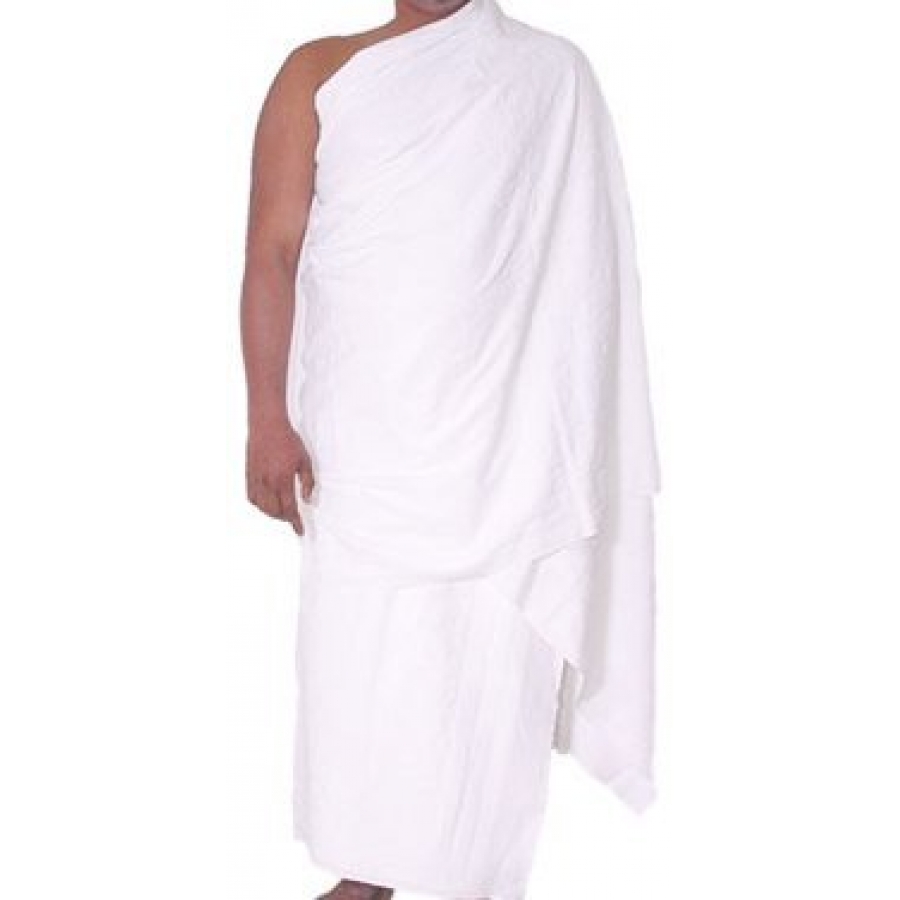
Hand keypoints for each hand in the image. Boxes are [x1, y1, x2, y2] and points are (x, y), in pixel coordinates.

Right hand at [245, 418, 315, 535]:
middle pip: (275, 511)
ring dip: (272, 514)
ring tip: (281, 512)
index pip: (289, 508)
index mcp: (282, 480)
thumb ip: (307, 481)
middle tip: (292, 517)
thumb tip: (307, 499)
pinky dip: (259, 505)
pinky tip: (266, 503)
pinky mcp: (249, 475)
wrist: (267, 426)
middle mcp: (267, 483)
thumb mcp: (305, 460)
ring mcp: (256, 480)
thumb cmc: (287, 441)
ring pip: (262, 507)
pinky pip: (252, 498)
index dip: (295, 522)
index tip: (300, 530)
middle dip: (285, 518)